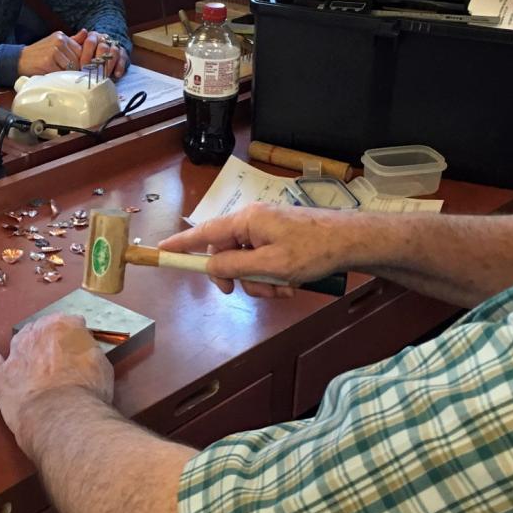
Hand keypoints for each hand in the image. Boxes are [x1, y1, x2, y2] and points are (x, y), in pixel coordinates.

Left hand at [0, 313, 113, 457]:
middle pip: (43, 328)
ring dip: (27, 341)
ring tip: (33, 348)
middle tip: (59, 351)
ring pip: (20, 339)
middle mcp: (38, 334)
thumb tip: (84, 348)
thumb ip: (89, 350)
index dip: (76, 335)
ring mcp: (17, 353)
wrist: (60, 415)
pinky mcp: (1, 375)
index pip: (70, 322)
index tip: (80, 344)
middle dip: (50, 336)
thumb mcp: (101, 364)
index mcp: (64, 326)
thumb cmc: (86, 390)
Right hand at [18, 30, 83, 75]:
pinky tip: (53, 75)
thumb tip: (87, 32)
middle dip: (74, 69)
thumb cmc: (40, 54)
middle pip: (77, 60)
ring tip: (57, 73)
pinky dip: (59, 77)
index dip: (80, 62)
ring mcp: (53, 51)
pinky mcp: (48, 61)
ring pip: (71, 67)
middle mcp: (59, 41)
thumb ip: (73, 40)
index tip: (74, 68)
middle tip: (64, 72)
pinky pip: (62, 73)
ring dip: (66, 74)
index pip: (81, 51)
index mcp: (62, 36)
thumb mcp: (56, 44)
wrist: (20, 60)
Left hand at [71, 29, 128, 79]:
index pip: (90, 42)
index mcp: (93, 36)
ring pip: (114, 52)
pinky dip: (120, 67)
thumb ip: (75, 42)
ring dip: (109, 65)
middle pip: (103, 48)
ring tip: (104, 76)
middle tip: (94, 74)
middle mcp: (104, 39)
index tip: (83, 67)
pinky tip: (116, 75)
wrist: (102, 49)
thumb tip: (75, 37)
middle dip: (98, 62)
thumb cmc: (85, 51)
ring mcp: (114, 45)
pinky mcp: (123, 54)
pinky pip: (123, 59)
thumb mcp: (78, 46)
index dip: (86, 55)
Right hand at [158, 202, 348, 297]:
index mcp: (246, 220)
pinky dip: (273, 277)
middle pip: (225, 253)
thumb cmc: (313, 250)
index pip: (204, 232)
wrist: (351, 242)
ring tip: (283, 288)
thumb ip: (235, 266)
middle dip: (238, 277)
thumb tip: (209, 266)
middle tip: (247, 291)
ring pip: (246, 262)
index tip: (161, 251)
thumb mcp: (270, 265)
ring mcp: (267, 229)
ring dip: (260, 282)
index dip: (181, 244)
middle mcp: (253, 221)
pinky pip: (263, 261)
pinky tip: (292, 283)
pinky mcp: (280, 238)